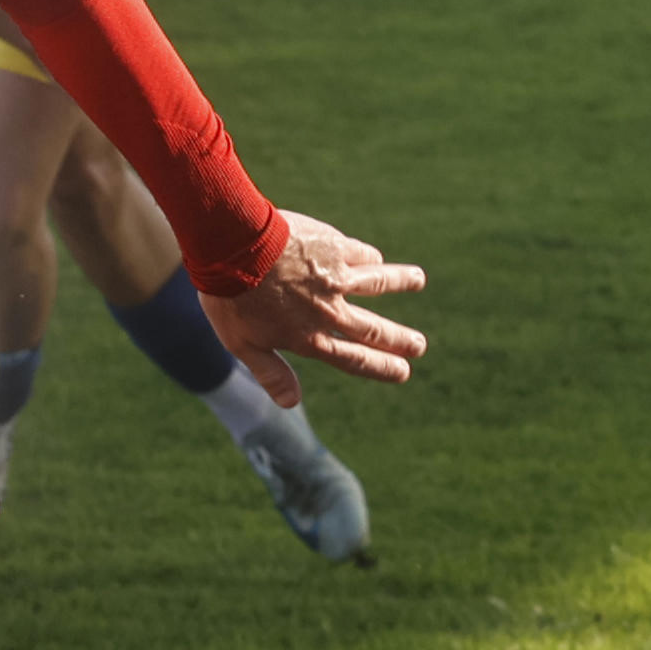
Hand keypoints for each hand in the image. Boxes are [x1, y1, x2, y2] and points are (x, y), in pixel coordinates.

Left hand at [206, 212, 427, 404]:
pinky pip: (361, 255)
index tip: (403, 371)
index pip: (352, 358)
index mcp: (307, 337)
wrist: (232, 248)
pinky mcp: (334, 246)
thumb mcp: (243, 344)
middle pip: (372, 328)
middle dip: (399, 339)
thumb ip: (271, 373)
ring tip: (419, 280)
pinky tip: (376, 258)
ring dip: (401, 282)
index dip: (380, 366)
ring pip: (378, 282)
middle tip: (420, 346)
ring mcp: (335, 277)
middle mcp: (328, 310)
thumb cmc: (230, 298)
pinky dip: (371, 258)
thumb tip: (292, 403)